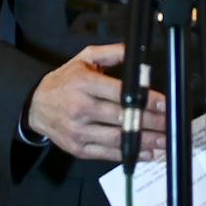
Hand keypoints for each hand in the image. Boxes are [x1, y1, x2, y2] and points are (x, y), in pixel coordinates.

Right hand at [28, 42, 165, 161]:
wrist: (35, 105)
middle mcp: (81, 108)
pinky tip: (147, 153)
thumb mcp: (83, 58)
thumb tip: (135, 50)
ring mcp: (79, 131)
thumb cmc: (64, 81)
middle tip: (170, 124)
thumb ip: (110, 53)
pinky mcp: (78, 148)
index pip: (119, 93)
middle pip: (122, 118)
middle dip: (150, 122)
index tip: (164, 103)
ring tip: (164, 141)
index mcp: (84, 84)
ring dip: (144, 142)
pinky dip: (129, 155)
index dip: (144, 100)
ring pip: (117, 138)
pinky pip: (108, 153)